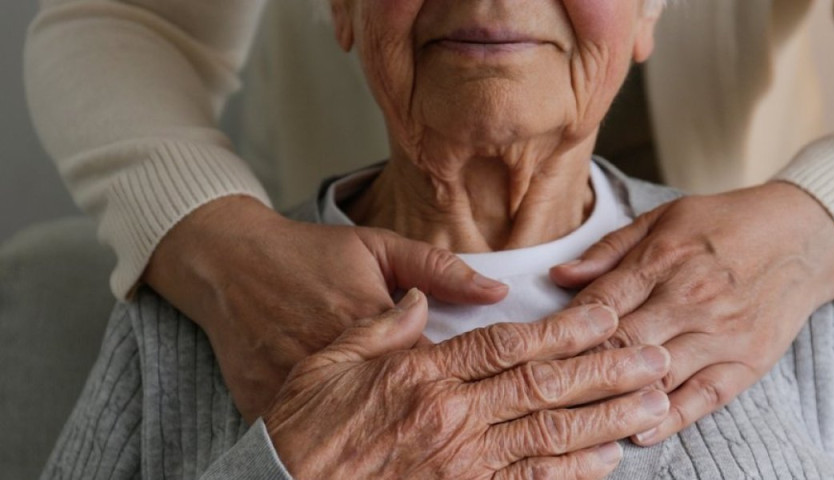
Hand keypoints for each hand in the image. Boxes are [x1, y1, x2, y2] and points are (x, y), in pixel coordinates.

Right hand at [144, 196, 508, 421]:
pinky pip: (305, 438)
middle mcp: (336, 359)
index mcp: (375, 323)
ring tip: (405, 440)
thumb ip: (440, 270)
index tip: (480, 396)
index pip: (436, 371)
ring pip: (354, 430)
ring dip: (385, 439)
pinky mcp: (264, 405)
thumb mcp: (379, 247)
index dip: (461, 387)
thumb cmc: (309, 253)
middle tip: (446, 425)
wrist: (227, 264)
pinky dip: (331, 443)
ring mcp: (296, 385)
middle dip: (431, 421)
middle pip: (399, 408)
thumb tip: (498, 290)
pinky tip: (352, 449)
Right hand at [264, 289, 671, 479]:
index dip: (564, 329)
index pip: (509, 344)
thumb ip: (383, 325)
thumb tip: (423, 303)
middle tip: (655, 357)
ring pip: (548, 436)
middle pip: (544, 386)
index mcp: (424, 374)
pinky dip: (571, 474)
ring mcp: (459, 465)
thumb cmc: (303, 425)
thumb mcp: (330, 359)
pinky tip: (607, 460)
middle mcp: (451, 418)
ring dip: (606, 418)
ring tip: (652, 402)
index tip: (605, 316)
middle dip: (607, 370)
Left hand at [550, 182, 833, 444]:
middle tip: (544, 390)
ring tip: (578, 418)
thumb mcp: (664, 218)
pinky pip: (704, 397)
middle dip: (579, 367)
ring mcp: (722, 332)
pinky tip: (638, 432)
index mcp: (665, 257)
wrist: (804, 235)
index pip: (601, 302)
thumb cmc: (724, 224)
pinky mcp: (749, 360)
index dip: (564, 328)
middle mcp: (692, 296)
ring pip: (658, 373)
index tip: (537, 348)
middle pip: (622, 341)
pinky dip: (670, 418)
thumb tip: (558, 276)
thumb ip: (608, 250)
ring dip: (617, 396)